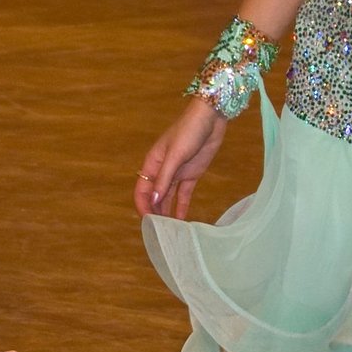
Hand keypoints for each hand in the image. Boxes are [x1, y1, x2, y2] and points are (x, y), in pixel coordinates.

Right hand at [134, 97, 224, 218]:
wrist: (210, 120)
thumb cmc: (188, 132)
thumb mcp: (175, 156)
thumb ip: (164, 179)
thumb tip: (153, 200)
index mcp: (152, 163)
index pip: (142, 190)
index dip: (143, 206)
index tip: (148, 222)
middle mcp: (162, 171)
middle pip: (154, 196)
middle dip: (154, 212)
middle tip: (161, 231)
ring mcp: (176, 173)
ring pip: (167, 197)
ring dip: (167, 212)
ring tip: (170, 229)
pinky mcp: (191, 174)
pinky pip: (183, 195)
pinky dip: (181, 207)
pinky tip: (182, 220)